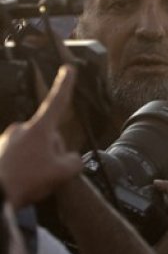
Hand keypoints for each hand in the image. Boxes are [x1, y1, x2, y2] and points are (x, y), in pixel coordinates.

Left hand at [0, 65, 82, 207]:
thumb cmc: (26, 179)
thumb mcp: (62, 173)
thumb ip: (74, 162)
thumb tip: (71, 159)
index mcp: (39, 128)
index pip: (57, 102)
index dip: (65, 85)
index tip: (69, 69)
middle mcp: (20, 129)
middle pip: (47, 136)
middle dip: (52, 151)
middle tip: (49, 173)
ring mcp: (6, 140)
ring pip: (32, 148)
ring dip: (36, 162)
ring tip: (32, 183)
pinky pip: (17, 158)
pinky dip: (22, 169)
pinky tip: (21, 184)